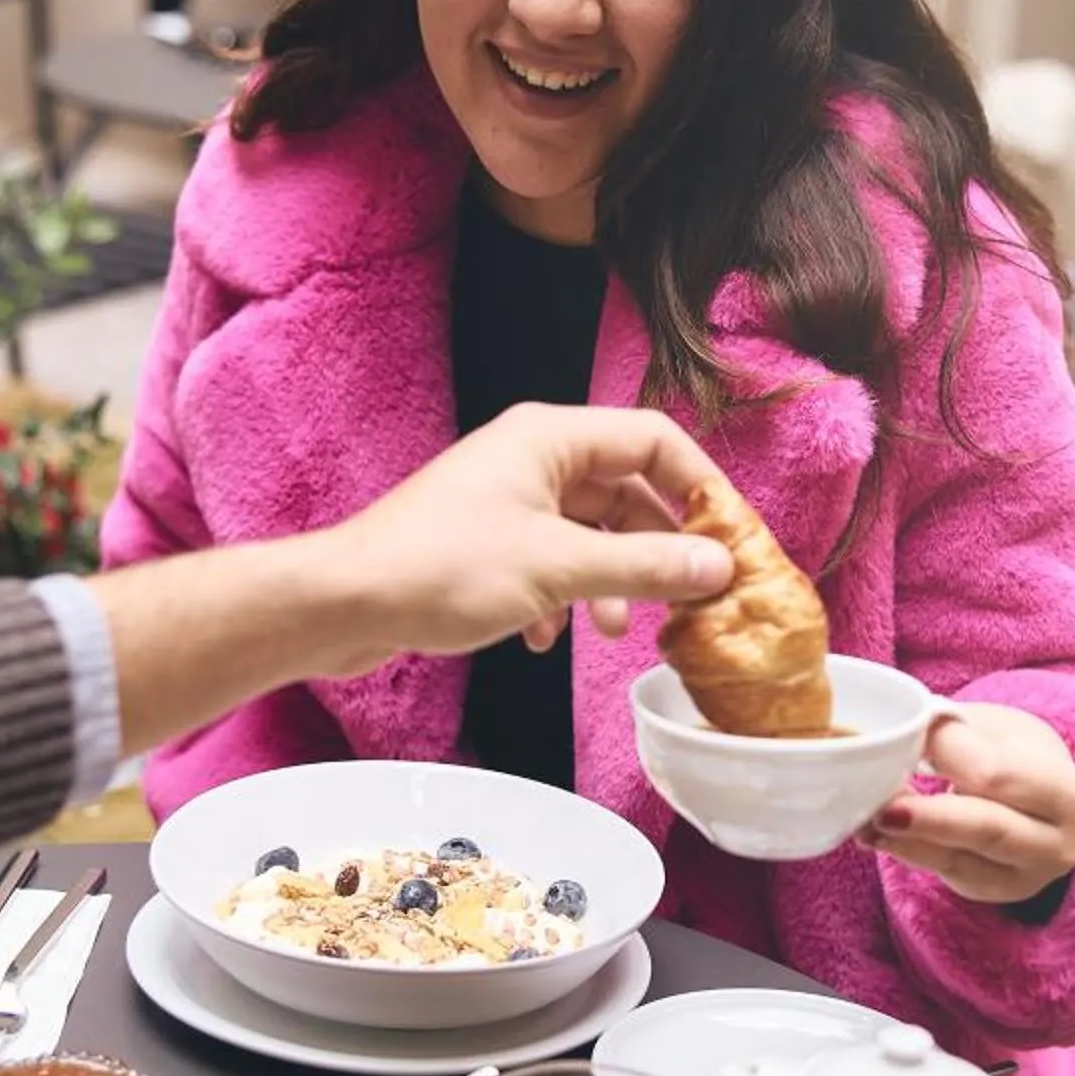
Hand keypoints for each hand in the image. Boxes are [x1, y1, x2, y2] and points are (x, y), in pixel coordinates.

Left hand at [329, 403, 735, 659]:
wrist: (343, 604)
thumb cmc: (438, 568)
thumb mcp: (559, 569)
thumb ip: (646, 566)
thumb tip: (718, 566)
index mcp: (550, 437)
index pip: (654, 440)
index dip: (701, 488)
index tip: (731, 540)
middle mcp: (531, 458)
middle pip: (627, 490)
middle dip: (658, 547)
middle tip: (692, 597)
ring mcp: (507, 500)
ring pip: (590, 533)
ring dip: (611, 582)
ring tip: (614, 630)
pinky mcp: (485, 543)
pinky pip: (551, 562)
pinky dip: (562, 599)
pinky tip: (545, 638)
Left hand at [859, 703, 1074, 904]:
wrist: (1037, 799)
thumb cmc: (1011, 752)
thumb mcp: (992, 728)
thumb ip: (955, 731)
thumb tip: (903, 735)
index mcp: (1063, 790)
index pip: (996, 775)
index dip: (945, 756)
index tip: (903, 736)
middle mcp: (1054, 843)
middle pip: (984, 829)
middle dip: (926, 817)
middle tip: (880, 806)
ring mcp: (1024, 877)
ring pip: (957, 860)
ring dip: (904, 839)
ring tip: (865, 818)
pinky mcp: (990, 891)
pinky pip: (942, 875)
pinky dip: (905, 851)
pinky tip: (876, 834)